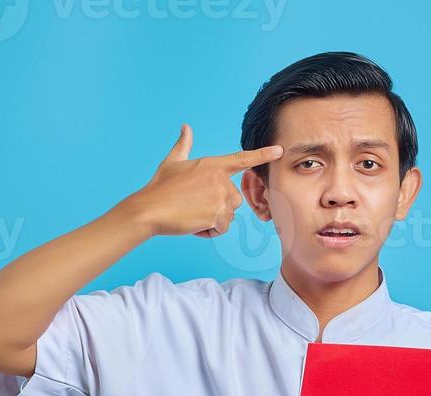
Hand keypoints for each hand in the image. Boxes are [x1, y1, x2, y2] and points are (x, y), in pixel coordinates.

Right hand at [125, 123, 282, 237]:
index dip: (263, 154)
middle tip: (193, 206)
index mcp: (213, 164)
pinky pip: (221, 229)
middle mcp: (221, 179)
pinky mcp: (218, 215)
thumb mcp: (173, 162)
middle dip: (217, 208)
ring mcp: (221, 197)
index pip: (243, 159)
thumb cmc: (160, 186)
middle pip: (234, 200)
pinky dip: (208, 232)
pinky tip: (192, 224)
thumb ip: (184, 145)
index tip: (280, 150)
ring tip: (191, 214)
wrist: (150, 209)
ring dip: (213, 221)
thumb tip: (186, 127)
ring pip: (228, 216)